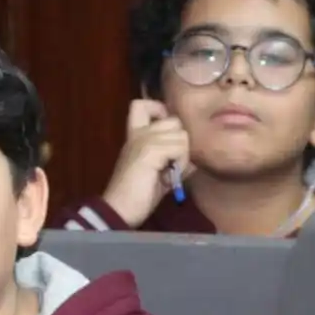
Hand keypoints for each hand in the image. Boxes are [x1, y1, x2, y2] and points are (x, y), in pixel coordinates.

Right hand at [99, 100, 191, 228]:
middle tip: (170, 164)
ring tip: (168, 173)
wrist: (120, 209)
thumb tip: (194, 158)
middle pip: (174, 121)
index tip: (165, 134)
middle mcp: (138, 133)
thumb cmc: (138, 194)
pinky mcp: (149, 150)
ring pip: (182, 135)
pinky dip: (180, 164)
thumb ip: (173, 158)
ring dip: (182, 157)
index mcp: (135, 134)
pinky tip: (168, 177)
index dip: (160, 110)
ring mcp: (143, 139)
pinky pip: (180, 148)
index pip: (143, 104)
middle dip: (180, 143)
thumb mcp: (159, 172)